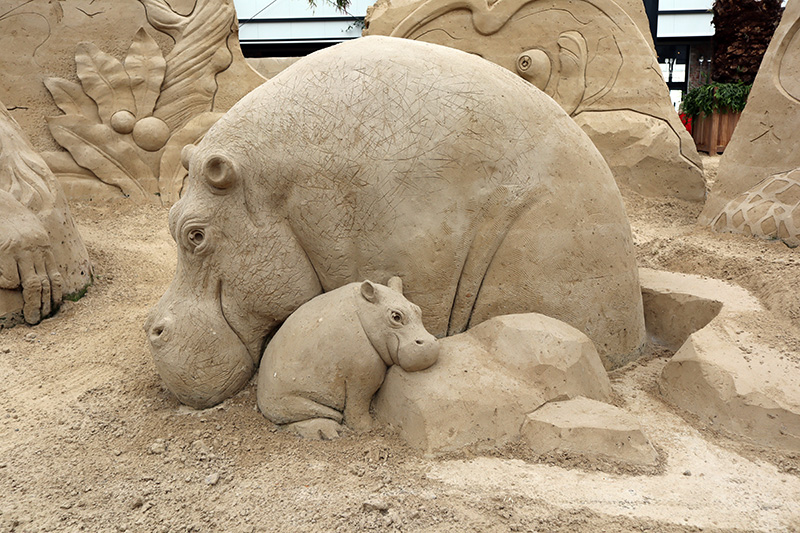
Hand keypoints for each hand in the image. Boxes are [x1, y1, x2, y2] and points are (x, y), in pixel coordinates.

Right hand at [0, 191, 62, 323]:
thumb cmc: (13, 222)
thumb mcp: (32, 234)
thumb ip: (37, 253)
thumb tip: (42, 277)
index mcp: (44, 247)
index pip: (56, 276)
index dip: (56, 295)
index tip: (54, 309)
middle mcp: (36, 250)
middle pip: (45, 284)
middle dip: (44, 305)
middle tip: (38, 319)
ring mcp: (21, 251)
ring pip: (32, 284)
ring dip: (32, 303)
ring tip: (29, 316)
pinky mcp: (5, 251)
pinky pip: (9, 277)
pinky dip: (8, 285)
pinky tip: (5, 286)